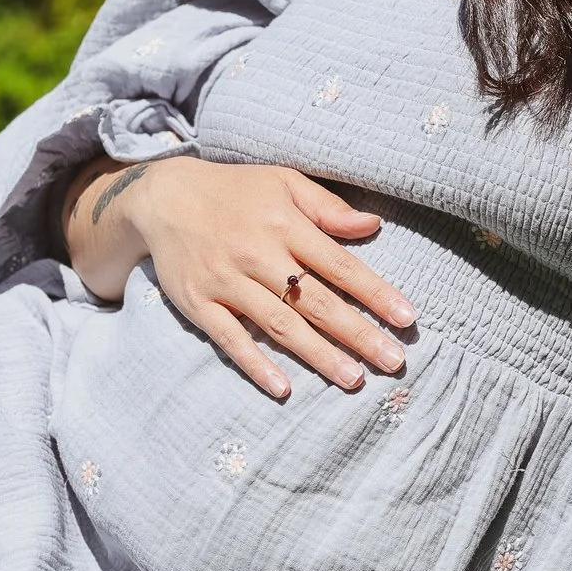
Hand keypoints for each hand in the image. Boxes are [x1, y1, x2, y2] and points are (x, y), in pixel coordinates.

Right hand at [62, 156, 415, 399]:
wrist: (164, 197)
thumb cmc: (234, 191)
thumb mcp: (282, 182)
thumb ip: (326, 207)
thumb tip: (372, 225)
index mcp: (284, 224)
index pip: (339, 265)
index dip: (375, 293)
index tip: (407, 319)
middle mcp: (257, 255)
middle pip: (315, 301)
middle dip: (357, 333)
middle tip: (392, 362)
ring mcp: (226, 282)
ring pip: (279, 325)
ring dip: (318, 354)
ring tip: (353, 379)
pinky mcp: (199, 303)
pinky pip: (230, 339)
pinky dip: (256, 364)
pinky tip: (283, 388)